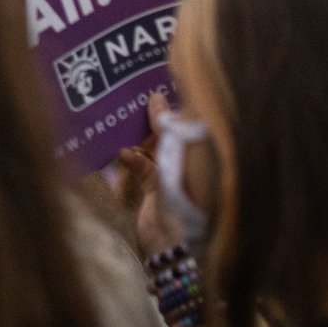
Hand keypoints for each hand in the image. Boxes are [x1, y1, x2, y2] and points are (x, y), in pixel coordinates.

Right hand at [112, 92, 187, 257]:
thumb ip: (168, 128)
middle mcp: (194, 160)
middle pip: (173, 129)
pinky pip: (143, 166)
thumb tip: (157, 97)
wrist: (177, 247)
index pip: (193, 116)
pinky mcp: (157, 190)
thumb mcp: (179, 157)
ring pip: (155, 145)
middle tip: (131, 94)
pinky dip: (132, 159)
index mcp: (208, 151)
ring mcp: (176, 176)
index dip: (177, 97)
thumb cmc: (188, 199)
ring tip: (119, 117)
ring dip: (138, 135)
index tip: (155, 79)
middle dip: (153, 114)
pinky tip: (120, 153)